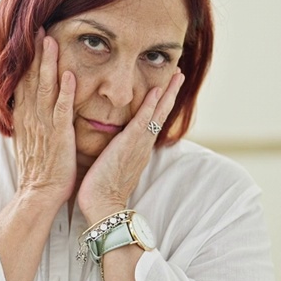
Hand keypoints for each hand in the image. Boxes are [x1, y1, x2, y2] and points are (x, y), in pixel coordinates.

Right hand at [12, 28, 76, 208]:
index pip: (22, 81)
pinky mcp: (59, 136)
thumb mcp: (29, 140)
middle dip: (34, 52)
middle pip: (30, 78)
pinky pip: (62, 110)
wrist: (38, 194)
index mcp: (25, 118)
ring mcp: (44, 126)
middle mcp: (31, 118)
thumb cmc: (39, 171)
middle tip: (37, 27)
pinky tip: (69, 74)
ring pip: (44, 88)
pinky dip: (65, 92)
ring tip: (50, 40)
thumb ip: (30, 120)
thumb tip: (28, 106)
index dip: (26, 59)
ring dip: (47, 63)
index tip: (29, 38)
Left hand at [77, 70, 184, 222]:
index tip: (165, 89)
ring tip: (177, 74)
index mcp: (138, 150)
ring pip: (157, 114)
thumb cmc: (102, 191)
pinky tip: (157, 90)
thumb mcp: (111, 167)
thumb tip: (110, 147)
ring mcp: (139, 145)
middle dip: (170, 94)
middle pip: (161, 114)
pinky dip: (151, 105)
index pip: (153, 122)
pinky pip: (143, 120)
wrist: (103, 205)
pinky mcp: (129, 145)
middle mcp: (143, 146)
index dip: (160, 105)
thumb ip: (114, 154)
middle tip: (179, 74)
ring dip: (167, 93)